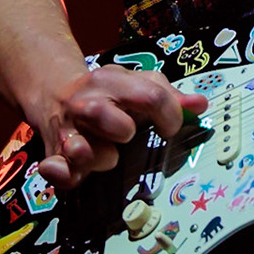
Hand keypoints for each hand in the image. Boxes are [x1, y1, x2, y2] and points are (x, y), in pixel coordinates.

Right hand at [29, 65, 208, 189]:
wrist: (54, 90)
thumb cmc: (106, 93)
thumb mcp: (135, 84)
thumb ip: (168, 96)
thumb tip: (200, 105)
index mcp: (112, 81)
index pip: (149, 95)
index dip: (169, 116)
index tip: (170, 129)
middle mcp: (87, 103)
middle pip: (104, 115)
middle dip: (123, 130)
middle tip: (129, 136)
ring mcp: (68, 129)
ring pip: (80, 146)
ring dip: (99, 156)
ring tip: (109, 156)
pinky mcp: (53, 153)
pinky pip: (54, 168)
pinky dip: (60, 173)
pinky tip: (70, 171)